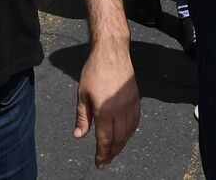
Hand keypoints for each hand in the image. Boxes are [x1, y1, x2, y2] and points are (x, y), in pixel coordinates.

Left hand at [74, 41, 140, 167]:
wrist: (111, 53)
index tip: (99, 163)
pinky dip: (131, 131)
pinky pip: (136, 120)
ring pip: (129, 132)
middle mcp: (120, 110)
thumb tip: (79, 136)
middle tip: (106, 161)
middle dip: (112, 153)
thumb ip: (82, 117)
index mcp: (105, 111)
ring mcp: (130, 104)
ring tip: (114, 151)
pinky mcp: (136, 98)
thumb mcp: (82, 95)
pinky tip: (126, 134)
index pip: (105, 140)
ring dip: (122, 144)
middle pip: (118, 139)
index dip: (102, 154)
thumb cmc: (94, 71)